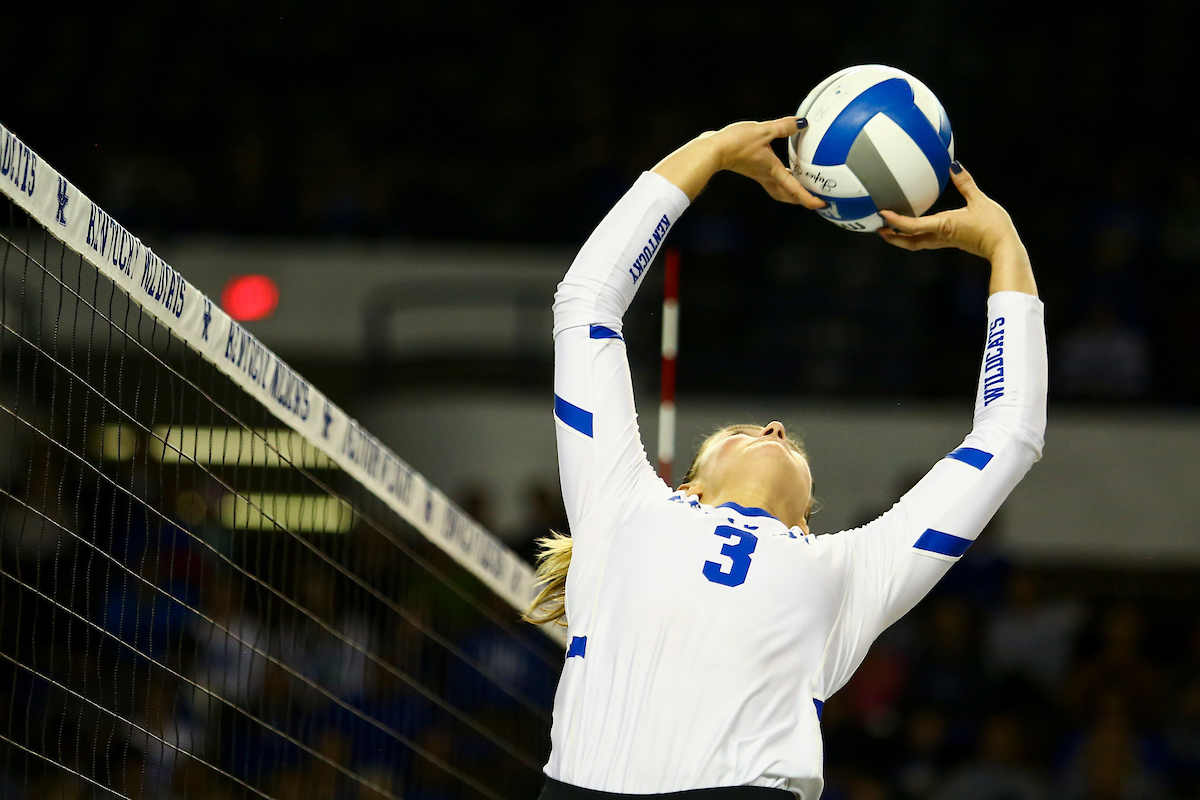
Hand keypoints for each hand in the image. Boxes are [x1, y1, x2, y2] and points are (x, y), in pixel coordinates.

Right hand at [652, 117, 824, 208]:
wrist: (713, 149)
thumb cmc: (736, 142)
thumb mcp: (764, 130)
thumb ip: (784, 126)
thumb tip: (803, 122)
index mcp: (772, 171)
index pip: (794, 189)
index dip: (809, 198)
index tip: (822, 205)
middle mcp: (766, 175)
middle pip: (787, 194)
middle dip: (801, 199)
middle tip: (815, 199)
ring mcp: (758, 173)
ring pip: (778, 188)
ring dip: (791, 191)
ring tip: (802, 187)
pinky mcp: (751, 167)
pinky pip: (771, 178)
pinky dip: (781, 178)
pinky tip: (783, 168)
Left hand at [877, 164, 1018, 260]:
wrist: (1003, 248)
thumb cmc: (993, 225)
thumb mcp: (980, 200)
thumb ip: (965, 183)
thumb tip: (953, 165)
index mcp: (942, 226)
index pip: (911, 226)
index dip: (895, 221)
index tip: (882, 214)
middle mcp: (939, 236)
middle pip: (909, 241)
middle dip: (892, 237)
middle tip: (878, 229)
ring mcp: (945, 242)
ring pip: (917, 243)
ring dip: (902, 238)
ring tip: (891, 230)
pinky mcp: (951, 242)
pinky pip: (927, 240)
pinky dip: (916, 236)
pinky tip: (917, 228)